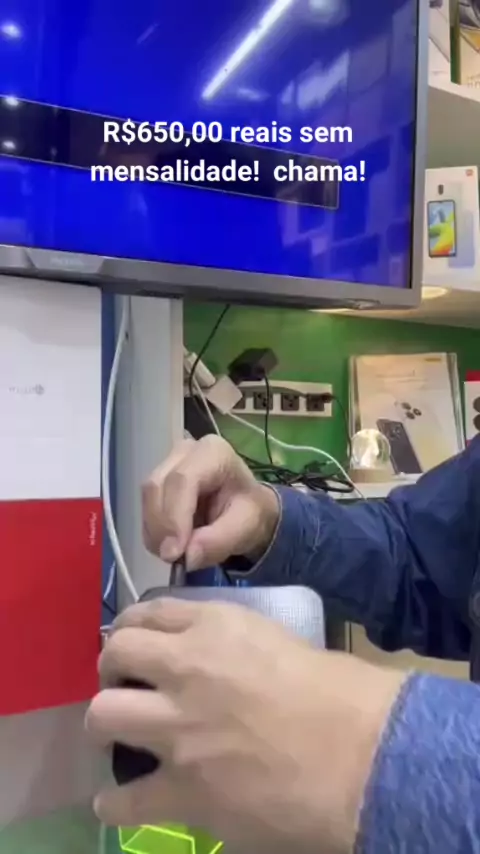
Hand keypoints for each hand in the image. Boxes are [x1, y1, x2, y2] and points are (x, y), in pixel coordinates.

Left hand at [86, 598, 404, 853]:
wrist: (364, 756)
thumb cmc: (343, 695)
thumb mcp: (283, 643)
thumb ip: (241, 648)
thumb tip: (228, 669)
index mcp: (217, 627)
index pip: (151, 612)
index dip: (133, 628)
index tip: (133, 643)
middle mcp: (186, 669)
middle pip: (117, 653)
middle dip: (112, 668)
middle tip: (123, 685)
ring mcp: (178, 729)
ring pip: (103, 714)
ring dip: (106, 724)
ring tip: (115, 735)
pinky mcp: (183, 788)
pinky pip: (125, 799)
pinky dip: (116, 802)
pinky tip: (116, 802)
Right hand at [142, 435, 279, 569]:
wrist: (244, 510)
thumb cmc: (249, 513)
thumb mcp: (246, 528)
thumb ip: (219, 541)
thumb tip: (187, 556)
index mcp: (214, 453)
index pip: (182, 480)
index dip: (174, 517)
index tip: (175, 553)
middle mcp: (185, 451)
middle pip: (157, 486)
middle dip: (161, 526)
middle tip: (173, 558)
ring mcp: (167, 463)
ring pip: (147, 497)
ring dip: (155, 531)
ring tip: (176, 553)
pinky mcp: (157, 480)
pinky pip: (145, 507)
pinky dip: (153, 531)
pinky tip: (170, 543)